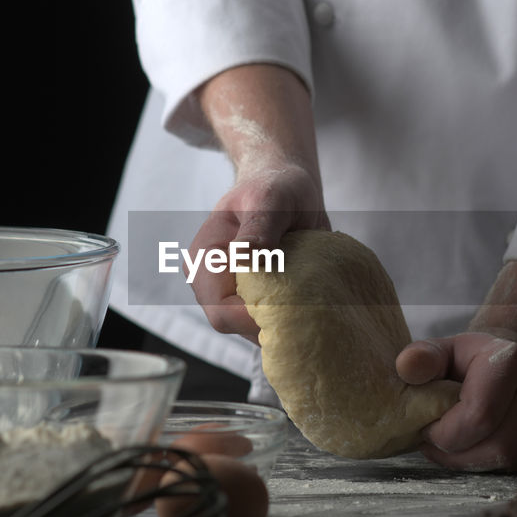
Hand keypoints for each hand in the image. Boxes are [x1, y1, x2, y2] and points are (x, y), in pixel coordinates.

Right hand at [190, 64, 326, 341]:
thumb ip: (259, 226)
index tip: (294, 303)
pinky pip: (271, 322)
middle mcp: (211, 284)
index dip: (255, 317)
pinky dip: (292, 315)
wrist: (285, 186)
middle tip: (311, 298)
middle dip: (274, 321)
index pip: (221, 312)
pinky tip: (310, 297)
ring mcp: (232, 294)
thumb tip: (247, 256)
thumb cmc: (276, 187)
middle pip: (239, 327)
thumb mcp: (270, 198)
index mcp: (205, 260)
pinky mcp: (253, 299)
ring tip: (311, 292)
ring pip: (257, 330)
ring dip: (286, 318)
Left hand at [396, 332, 516, 471]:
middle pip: (496, 446)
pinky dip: (497, 464)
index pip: (478, 417)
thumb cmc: (470, 362)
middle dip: (457, 454)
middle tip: (437, 444)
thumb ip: (421, 358)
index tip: (428, 429)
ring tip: (457, 445)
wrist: (513, 363)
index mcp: (511, 359)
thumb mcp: (442, 352)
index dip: (445, 434)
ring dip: (474, 462)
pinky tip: (483, 446)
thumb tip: (406, 367)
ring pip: (511, 461)